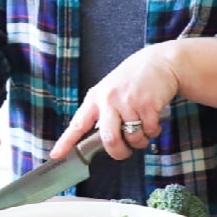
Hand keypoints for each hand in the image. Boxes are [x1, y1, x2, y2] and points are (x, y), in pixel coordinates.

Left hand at [50, 45, 179, 159]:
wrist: (161, 61)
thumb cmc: (135, 77)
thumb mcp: (111, 89)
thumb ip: (104, 110)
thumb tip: (103, 138)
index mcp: (96, 97)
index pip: (77, 123)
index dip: (66, 141)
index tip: (56, 154)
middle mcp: (109, 99)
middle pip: (109, 139)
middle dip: (119, 152)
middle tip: (125, 152)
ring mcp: (128, 102)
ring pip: (133, 138)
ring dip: (141, 141)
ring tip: (144, 128)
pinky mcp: (147, 105)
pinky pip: (149, 131)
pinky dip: (153, 131)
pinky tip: (153, 120)